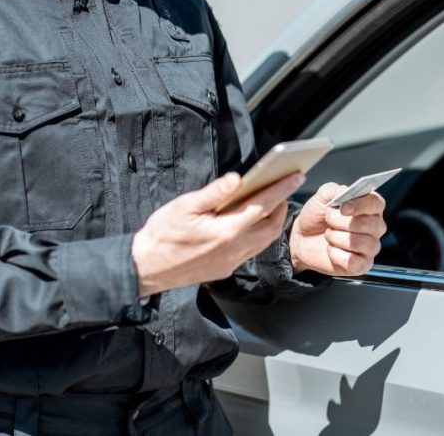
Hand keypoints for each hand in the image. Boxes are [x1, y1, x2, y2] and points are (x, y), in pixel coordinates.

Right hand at [132, 172, 303, 296]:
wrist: (146, 268)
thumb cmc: (162, 235)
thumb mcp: (184, 207)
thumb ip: (213, 193)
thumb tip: (236, 179)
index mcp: (226, 231)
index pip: (263, 206)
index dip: (281, 189)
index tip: (296, 176)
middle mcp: (234, 249)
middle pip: (271, 226)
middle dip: (283, 204)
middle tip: (287, 185)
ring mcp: (231, 261)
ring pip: (264, 240)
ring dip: (274, 221)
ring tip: (275, 201)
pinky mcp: (226, 269)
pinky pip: (252, 250)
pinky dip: (260, 234)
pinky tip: (254, 222)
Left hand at [289, 183, 387, 276]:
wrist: (303, 238)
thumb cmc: (317, 216)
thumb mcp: (322, 196)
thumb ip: (336, 190)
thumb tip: (347, 192)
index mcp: (369, 207)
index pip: (376, 204)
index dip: (360, 205)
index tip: (343, 208)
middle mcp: (375, 227)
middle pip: (368, 224)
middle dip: (341, 222)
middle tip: (329, 220)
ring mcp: (370, 247)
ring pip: (359, 243)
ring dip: (336, 237)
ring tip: (329, 235)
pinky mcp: (362, 265)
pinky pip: (352, 261)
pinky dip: (335, 254)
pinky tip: (331, 249)